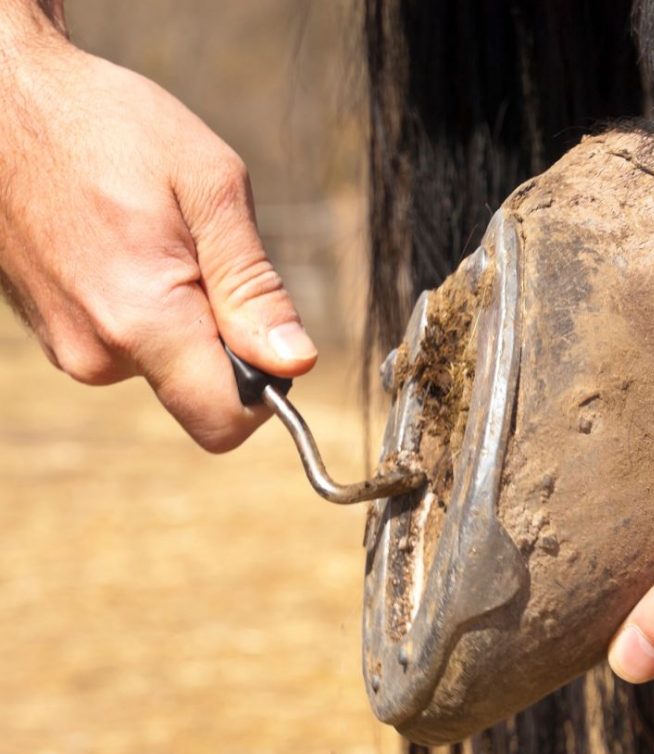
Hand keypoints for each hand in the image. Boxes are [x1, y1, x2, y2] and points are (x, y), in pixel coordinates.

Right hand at [0, 10, 315, 450]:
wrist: (1, 101)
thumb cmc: (108, 127)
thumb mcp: (210, 187)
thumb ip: (254, 286)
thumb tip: (295, 363)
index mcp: (144, 323)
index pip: (225, 422)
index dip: (264, 393)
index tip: (265, 336)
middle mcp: (100, 356)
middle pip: (201, 394)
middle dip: (226, 342)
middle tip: (203, 260)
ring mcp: (71, 349)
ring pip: (168, 368)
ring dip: (187, 319)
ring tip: (157, 242)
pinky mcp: (57, 337)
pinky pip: (132, 347)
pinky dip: (150, 311)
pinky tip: (129, 249)